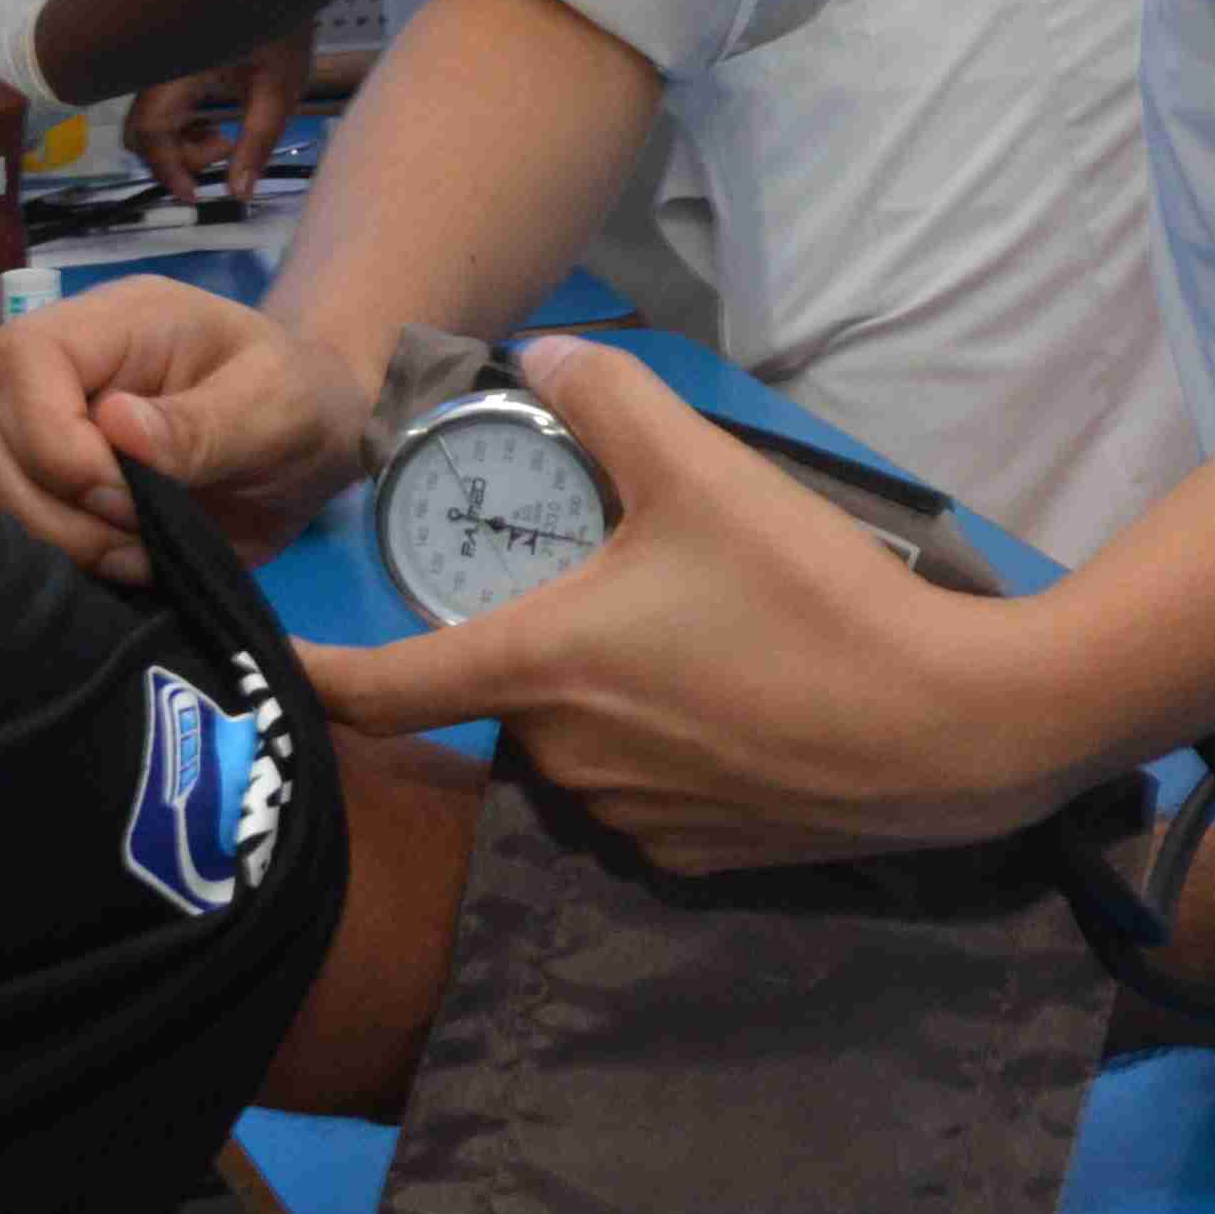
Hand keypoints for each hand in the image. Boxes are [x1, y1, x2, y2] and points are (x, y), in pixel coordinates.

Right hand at [0, 275, 374, 583]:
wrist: (306, 448)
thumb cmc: (298, 403)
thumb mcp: (280, 404)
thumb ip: (205, 423)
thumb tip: (114, 426)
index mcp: (111, 324)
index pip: (18, 358)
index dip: (50, 438)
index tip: (123, 493)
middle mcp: (56, 372)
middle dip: (48, 503)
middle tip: (135, 534)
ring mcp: (34, 429)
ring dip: (43, 539)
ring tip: (129, 555)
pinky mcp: (37, 487)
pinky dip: (23, 554)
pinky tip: (88, 569)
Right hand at [129, 31, 316, 208]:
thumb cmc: (282, 29)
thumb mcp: (278, 91)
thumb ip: (256, 144)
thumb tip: (240, 193)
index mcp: (178, 70)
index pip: (150, 130)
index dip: (167, 169)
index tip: (195, 195)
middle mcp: (160, 68)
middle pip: (141, 130)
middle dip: (176, 156)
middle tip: (222, 152)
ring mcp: (163, 65)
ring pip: (152, 121)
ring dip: (184, 141)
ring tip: (228, 135)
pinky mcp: (172, 64)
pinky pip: (163, 106)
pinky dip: (186, 124)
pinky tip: (217, 119)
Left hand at [299, 340, 1096, 868]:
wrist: (952, 730)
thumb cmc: (812, 598)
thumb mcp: (707, 472)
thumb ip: (612, 400)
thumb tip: (545, 355)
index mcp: (540, 670)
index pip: (380, 689)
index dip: (311, 681)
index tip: (262, 673)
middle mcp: (560, 761)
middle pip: (498, 705)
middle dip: (528, 655)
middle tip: (610, 595)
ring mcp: (627, 822)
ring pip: (569, 751)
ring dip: (595, 706)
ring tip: (689, 646)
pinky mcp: (693, 858)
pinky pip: (636, 797)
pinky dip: (658, 753)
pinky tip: (731, 707)